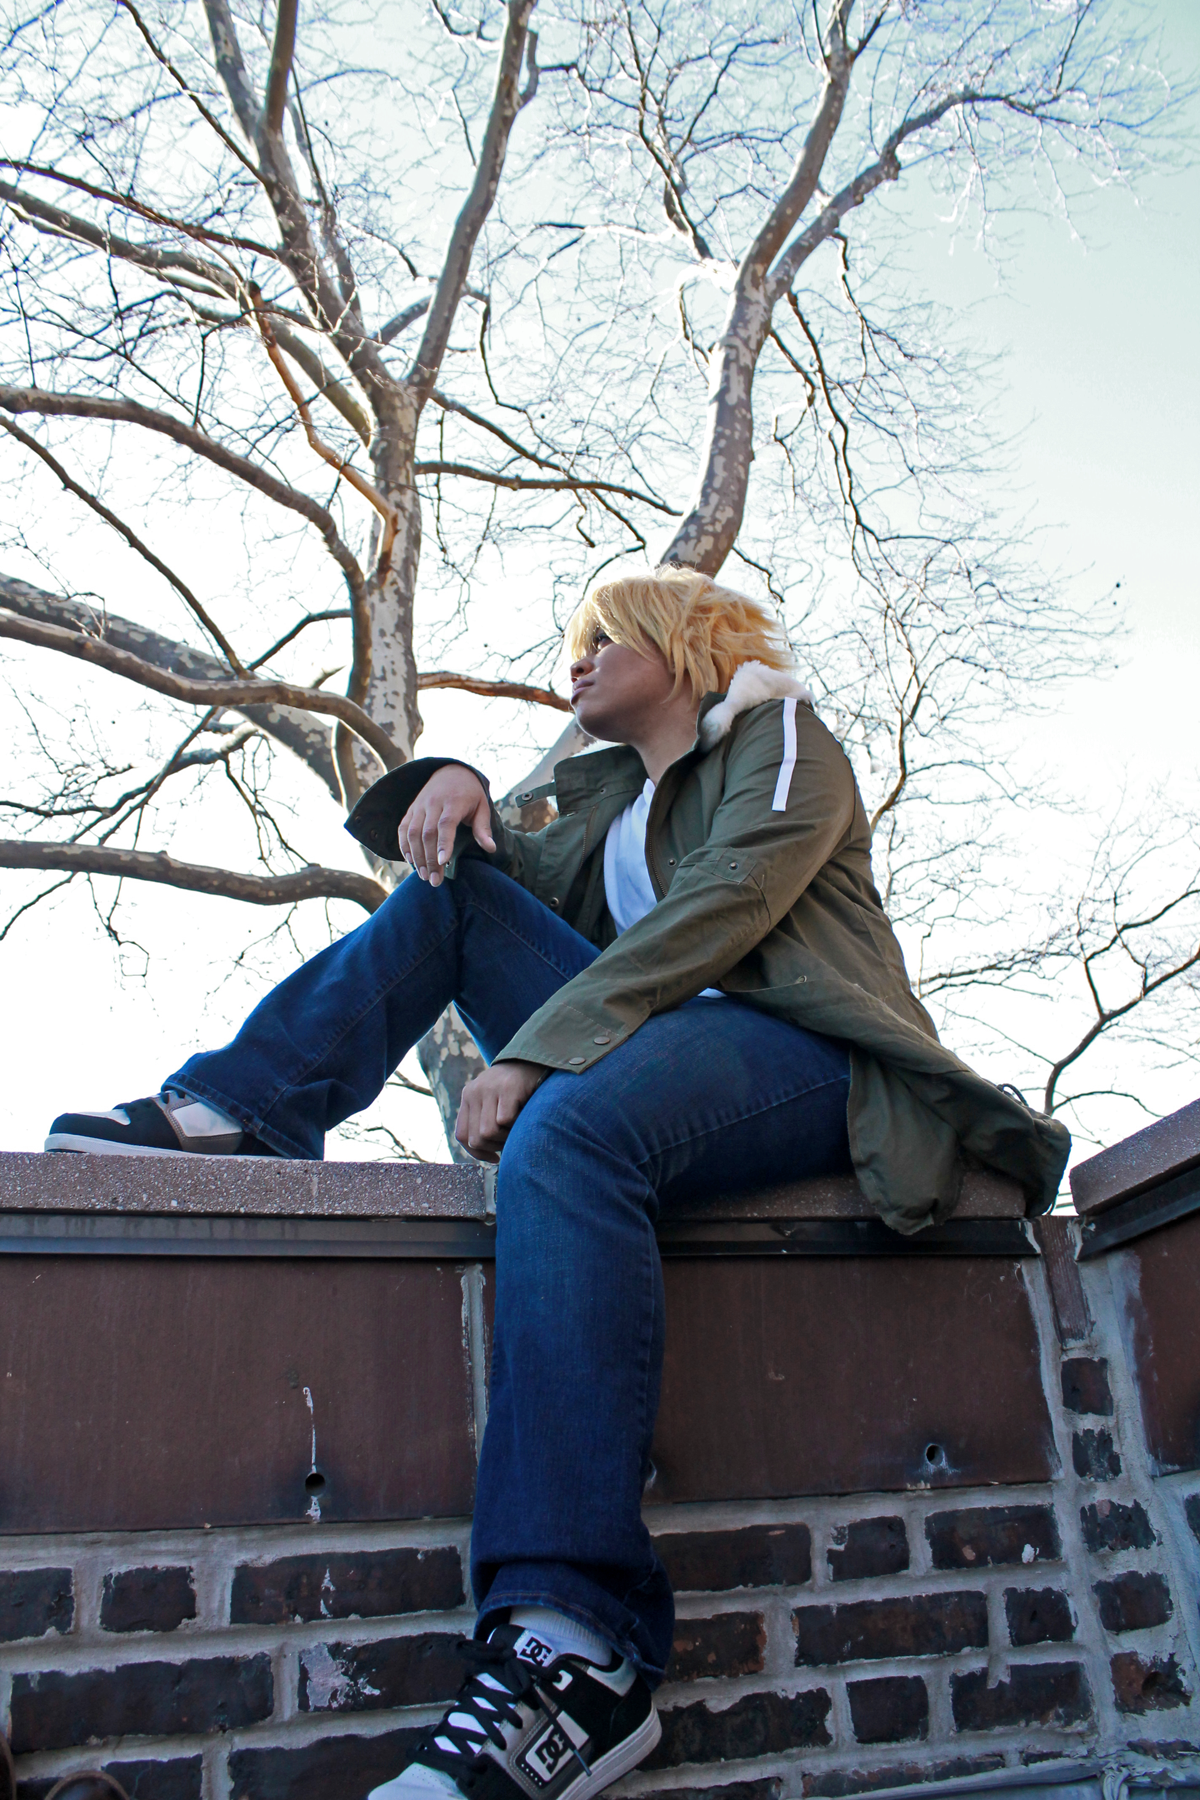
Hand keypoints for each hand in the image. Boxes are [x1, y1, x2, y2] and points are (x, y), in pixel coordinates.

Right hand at [399, 764, 494, 885]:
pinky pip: (403, 829)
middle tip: (434, 881)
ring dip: (416, 857)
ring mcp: (419, 806)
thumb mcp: (482, 806)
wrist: (450, 771)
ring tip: (424, 876)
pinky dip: (404, 846)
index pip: (445, 823)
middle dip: (429, 859)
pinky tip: (411, 862)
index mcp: (453, 801)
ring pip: (412, 833)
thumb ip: (483, 828)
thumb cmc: (470, 793)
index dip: (444, 843)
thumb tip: (490, 848)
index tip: (443, 863)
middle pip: (427, 833)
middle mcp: (433, 803)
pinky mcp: (411, 809)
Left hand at [455, 1060, 547, 1162]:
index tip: (494, 1157)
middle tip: (510, 1140)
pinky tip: (524, 1117)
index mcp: (468, 1096)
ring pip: (488, 1132)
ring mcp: (489, 1089)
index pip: (462, 1135)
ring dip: (506, 1137)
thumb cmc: (517, 1087)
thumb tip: (484, 1153)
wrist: (536, 1059)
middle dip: (495, 1146)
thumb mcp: (493, 1100)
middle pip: (476, 1138)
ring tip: (517, 1128)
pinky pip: (505, 1120)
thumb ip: (484, 1119)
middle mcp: (474, 1092)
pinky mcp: (507, 1088)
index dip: (477, 1152)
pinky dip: (516, 1126)